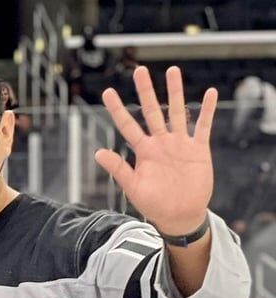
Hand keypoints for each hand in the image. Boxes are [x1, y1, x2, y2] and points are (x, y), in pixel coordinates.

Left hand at [96, 66, 216, 235]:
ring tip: (172, 71)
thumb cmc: (154, 204)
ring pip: (176, 112)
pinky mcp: (198, 149)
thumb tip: (97, 153)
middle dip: (145, 91)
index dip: (117, 109)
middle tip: (139, 70)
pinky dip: (207, 110)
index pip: (127, 126)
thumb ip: (117, 168)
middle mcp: (160, 143)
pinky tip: (210, 93)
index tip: (107, 92)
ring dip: (175, 92)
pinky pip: (203, 126)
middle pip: (151, 111)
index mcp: (143, 151)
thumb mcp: (132, 187)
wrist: (179, 215)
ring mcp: (179, 144)